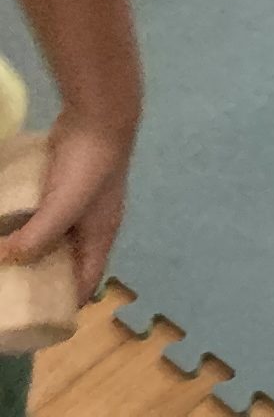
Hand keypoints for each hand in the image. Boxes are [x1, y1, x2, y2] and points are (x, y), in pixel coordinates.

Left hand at [0, 112, 131, 300]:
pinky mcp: (64, 187)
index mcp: (100, 236)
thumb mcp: (62, 208)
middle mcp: (92, 225)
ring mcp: (78, 205)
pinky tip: (8, 227)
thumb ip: (36, 237)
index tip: (39, 318)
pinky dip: (28, 227)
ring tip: (5, 264)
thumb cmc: (88, 168)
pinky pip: (44, 216)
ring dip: (33, 252)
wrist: (99, 117)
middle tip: (14, 292)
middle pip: (69, 262)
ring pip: (54, 239)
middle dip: (45, 279)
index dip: (67, 302)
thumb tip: (4, 261)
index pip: (87, 281)